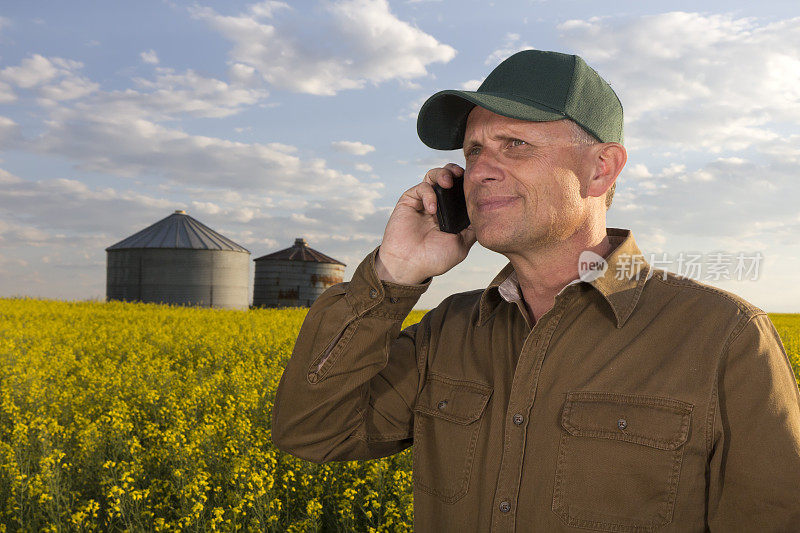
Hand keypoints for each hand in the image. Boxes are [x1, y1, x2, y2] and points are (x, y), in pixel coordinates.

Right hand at [376, 163, 476, 283]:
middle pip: (448, 177)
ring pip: (434, 176)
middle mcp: (438, 205)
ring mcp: (424, 202)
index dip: (467, 183)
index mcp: (451, 214)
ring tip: (447, 182)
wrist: (410, 266)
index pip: (461, 190)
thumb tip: (485, 213)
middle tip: (461, 174)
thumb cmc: (434, 259)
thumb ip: (472, 228)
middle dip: (455, 170)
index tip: (476, 181)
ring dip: (442, 174)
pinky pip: (421, 187)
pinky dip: (428, 194)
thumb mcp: (462, 244)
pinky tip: (432, 209)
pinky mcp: (409, 201)